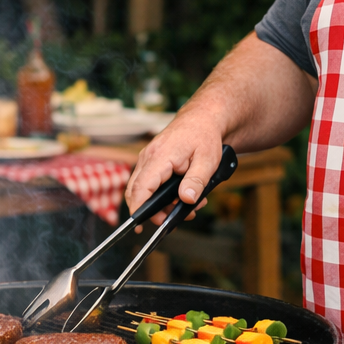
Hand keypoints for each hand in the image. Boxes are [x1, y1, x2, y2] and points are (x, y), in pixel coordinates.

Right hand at [125, 108, 223, 226]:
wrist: (202, 118)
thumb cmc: (204, 136)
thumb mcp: (208, 160)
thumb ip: (196, 181)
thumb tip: (187, 199)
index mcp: (160, 156)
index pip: (141, 187)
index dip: (139, 208)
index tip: (140, 225)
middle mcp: (148, 156)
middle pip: (135, 191)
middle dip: (152, 211)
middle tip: (173, 219)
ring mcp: (147, 158)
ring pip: (142, 188)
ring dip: (160, 203)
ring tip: (188, 207)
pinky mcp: (151, 161)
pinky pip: (148, 181)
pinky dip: (160, 193)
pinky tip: (181, 197)